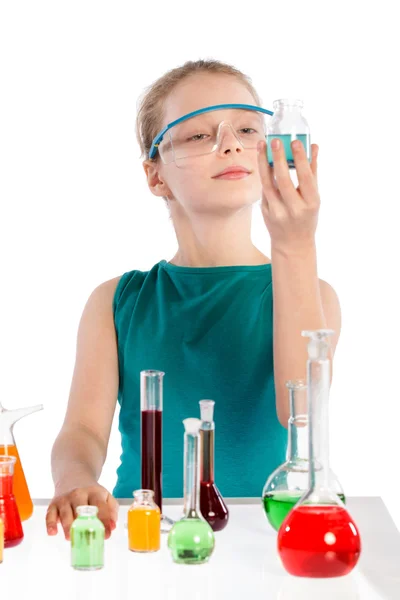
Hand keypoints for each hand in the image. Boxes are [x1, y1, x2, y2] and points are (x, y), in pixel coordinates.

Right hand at [45, 484, 118, 539]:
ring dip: (68, 526)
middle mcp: (79, 494)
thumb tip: (112, 527)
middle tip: (86, 539)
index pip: (101, 507)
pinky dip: (50, 524)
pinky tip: (53, 532)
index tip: (107, 535)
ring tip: (70, 537)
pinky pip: (50, 514)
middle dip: (83, 524)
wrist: (74, 476)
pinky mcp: (54, 503)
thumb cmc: (91, 492)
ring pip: (65, 513)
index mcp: (94, 493)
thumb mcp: (105, 496)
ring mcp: (65, 498)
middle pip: (81, 510)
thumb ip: (111, 511)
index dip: (105, 522)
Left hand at [257, 138, 319, 253]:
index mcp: (310, 204)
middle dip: (278, 158)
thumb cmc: (307, 217)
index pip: (305, 178)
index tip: (295, 142)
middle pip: (283, 180)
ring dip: (264, 162)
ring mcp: (277, 212)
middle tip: (275, 140)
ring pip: (267, 183)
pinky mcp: (265, 212)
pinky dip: (264, 174)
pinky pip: (264, 189)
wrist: (292, 244)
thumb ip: (313, 172)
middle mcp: (293, 209)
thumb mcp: (314, 198)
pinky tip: (263, 159)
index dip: (300, 159)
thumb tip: (314, 146)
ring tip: (262, 144)